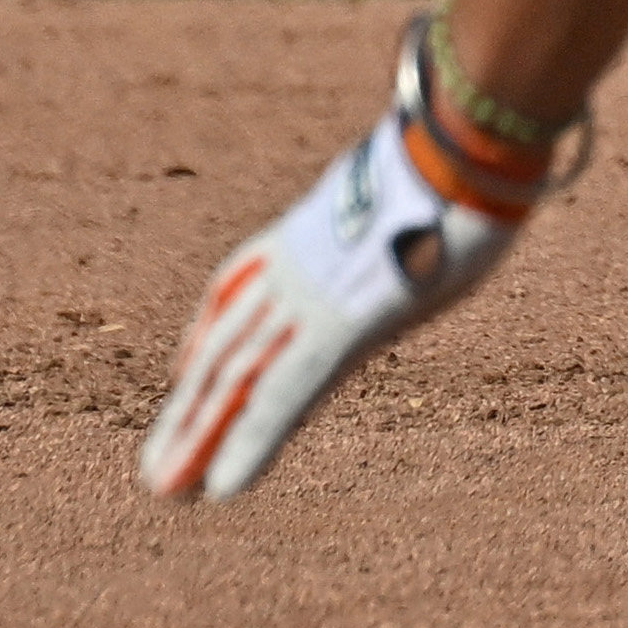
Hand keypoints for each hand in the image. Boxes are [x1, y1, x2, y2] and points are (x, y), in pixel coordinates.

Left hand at [137, 25, 564, 504]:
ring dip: (199, 437)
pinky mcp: (336, 327)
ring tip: (164, 489)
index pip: (242, 287)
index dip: (208, 331)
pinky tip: (223, 488)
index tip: (182, 369)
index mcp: (316, 227)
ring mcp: (312, 298)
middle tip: (156, 467)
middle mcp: (298, 268)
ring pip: (237, 378)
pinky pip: (284, 395)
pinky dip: (252, 442)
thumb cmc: (470, 153)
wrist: (468, 138)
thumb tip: (440, 200)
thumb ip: (400, 211)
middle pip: (227, 345)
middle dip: (191, 409)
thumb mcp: (423, 183)